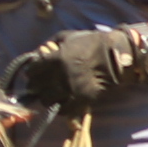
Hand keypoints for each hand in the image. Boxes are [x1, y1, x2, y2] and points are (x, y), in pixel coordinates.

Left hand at [3, 24, 147, 108]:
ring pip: (48, 100)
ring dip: (47, 98)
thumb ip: (52, 42)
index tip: (34, 73)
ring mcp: (71, 89)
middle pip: (38, 88)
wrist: (115, 56)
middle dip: (37, 87)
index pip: (33, 71)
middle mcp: (60, 75)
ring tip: (51, 95)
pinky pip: (64, 110)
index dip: (32, 73)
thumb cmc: (92, 43)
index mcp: (56, 58)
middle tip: (40, 86)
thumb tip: (39, 50)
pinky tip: (62, 103)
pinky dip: (61, 108)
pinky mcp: (82, 99)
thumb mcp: (69, 36)